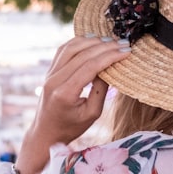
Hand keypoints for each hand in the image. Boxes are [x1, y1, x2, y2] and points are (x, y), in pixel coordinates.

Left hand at [17, 37, 128, 173]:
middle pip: (81, 54)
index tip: (126, 51)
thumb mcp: (92, 114)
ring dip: (92, 41)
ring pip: (71, 48)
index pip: (90, 67)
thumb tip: (110, 67)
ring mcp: (49, 74)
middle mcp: (54, 80)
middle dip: (105, 47)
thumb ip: (101, 90)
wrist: (46, 133)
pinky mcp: (49, 71)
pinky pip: (63, 50)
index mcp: (65, 93)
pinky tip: (92, 40)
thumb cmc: (71, 127)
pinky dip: (78, 42)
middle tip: (123, 43)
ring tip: (110, 41)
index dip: (110, 56)